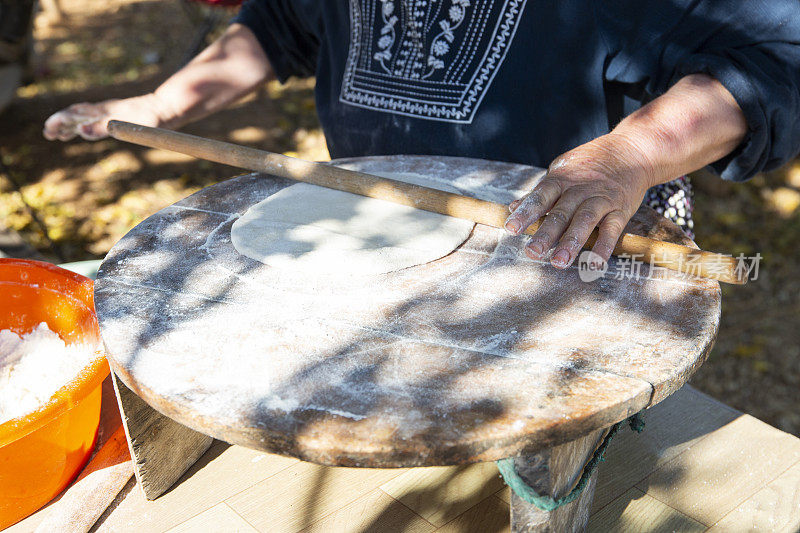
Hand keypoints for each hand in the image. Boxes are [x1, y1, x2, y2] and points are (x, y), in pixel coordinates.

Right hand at [43, 93, 169, 140]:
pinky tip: (84, 130)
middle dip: (61, 124)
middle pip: (77, 115)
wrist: (166, 108)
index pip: (75, 114)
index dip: (60, 121)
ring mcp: (112, 112)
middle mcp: (105, 110)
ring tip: (60, 135)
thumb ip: (103, 128)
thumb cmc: (149, 119)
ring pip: (85, 117)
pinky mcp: (119, 116)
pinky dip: (86, 125)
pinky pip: (97, 120)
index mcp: (103, 112)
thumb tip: (80, 130)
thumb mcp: (126, 126)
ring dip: (72, 126)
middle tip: (48, 134)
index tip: (49, 130)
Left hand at [504, 133, 655, 268]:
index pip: (540, 196)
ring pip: (585, 220)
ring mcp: (601, 199)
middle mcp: (580, 188)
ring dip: (571, 242)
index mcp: (561, 179)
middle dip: (546, 234)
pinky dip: (604, 246)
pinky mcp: (620, 209)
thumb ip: (540, 193)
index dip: (526, 212)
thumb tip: (512, 207)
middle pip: (561, 212)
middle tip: (532, 253)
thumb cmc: (590, 165)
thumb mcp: (562, 172)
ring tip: (559, 262)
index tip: (511, 228)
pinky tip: (594, 264)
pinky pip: (612, 229)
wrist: (631, 150)